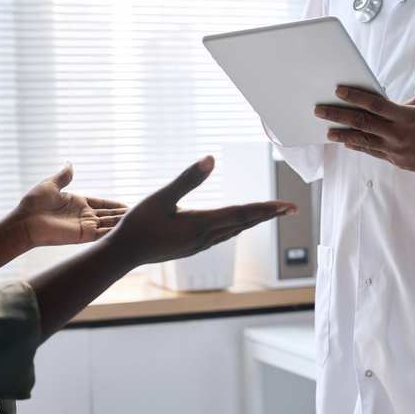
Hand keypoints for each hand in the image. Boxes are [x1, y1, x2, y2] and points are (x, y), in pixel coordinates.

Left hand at [15, 162, 128, 247]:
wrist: (25, 222)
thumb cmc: (34, 203)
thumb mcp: (50, 185)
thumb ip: (64, 176)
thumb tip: (70, 163)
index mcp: (77, 203)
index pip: (101, 204)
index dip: (113, 205)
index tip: (126, 205)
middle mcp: (83, 215)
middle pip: (108, 215)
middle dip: (122, 214)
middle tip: (138, 213)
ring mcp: (84, 226)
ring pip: (108, 224)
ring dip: (121, 223)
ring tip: (137, 221)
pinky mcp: (83, 236)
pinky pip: (102, 234)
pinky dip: (114, 232)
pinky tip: (126, 230)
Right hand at [105, 155, 296, 266]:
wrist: (122, 255)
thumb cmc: (138, 225)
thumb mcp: (160, 198)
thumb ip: (186, 179)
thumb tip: (211, 158)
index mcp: (201, 224)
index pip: (243, 213)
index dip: (268, 208)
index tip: (288, 205)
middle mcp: (205, 237)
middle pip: (245, 223)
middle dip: (269, 215)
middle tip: (291, 208)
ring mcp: (199, 245)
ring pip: (234, 230)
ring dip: (254, 221)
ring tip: (270, 214)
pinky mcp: (191, 247)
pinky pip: (222, 236)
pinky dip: (236, 227)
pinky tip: (235, 225)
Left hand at [314, 87, 414, 172]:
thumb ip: (397, 106)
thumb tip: (376, 103)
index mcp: (405, 116)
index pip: (375, 104)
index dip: (354, 97)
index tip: (338, 91)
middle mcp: (397, 133)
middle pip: (362, 122)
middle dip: (338, 116)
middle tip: (320, 111)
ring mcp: (395, 149)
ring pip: (362, 140)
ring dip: (342, 135)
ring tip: (328, 131)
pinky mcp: (395, 160)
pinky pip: (372, 151)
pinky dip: (358, 146)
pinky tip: (345, 141)